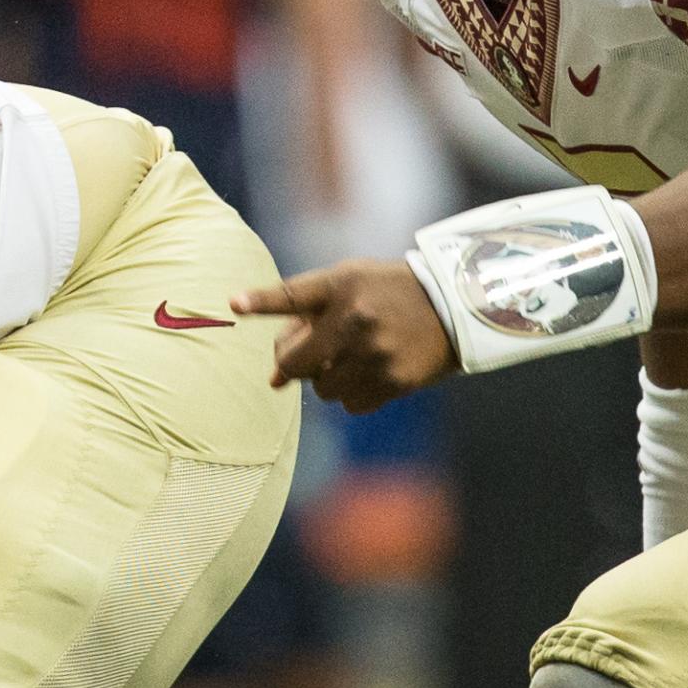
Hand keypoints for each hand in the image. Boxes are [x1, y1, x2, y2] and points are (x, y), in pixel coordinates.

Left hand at [236, 258, 453, 412]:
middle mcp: (357, 319)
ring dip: (327, 379)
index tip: (234, 303)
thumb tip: (273, 382)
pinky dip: (354, 393)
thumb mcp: (350, 283)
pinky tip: (373, 370)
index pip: (293, 294)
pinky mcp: (393, 381)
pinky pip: (349, 404)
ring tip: (352, 357)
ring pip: (321, 389)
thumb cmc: (388, 293)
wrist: (453, 307)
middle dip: (293, 364)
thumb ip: (305, 319)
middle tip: (307, 356)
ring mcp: (375, 353)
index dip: (262, 300)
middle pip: (295, 363)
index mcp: (342, 285)